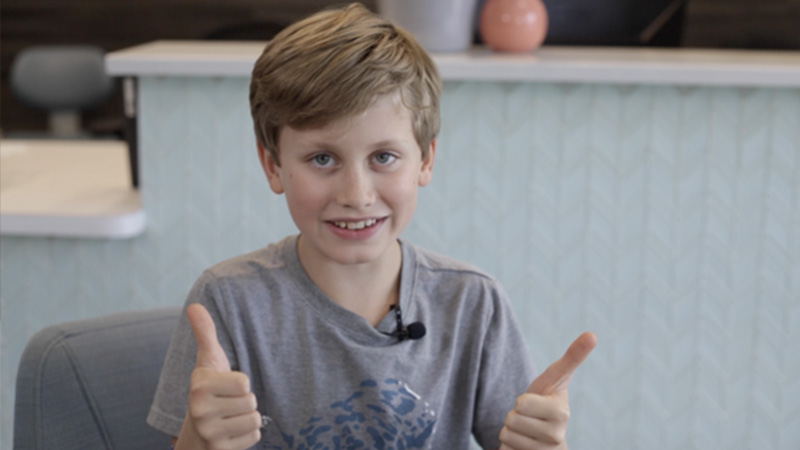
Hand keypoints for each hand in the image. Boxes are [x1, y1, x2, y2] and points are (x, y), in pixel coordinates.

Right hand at [175, 304, 261, 449]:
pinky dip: (248, 435)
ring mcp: (209, 433)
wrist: (196, 434)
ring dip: (247, 418)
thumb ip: (205, 333)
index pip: (244, 383)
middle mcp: (200, 411)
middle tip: (227, 405)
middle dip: (245, 402)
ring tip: (230, 418)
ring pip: (254, 419)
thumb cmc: (208, 391)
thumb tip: (194, 305)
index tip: (225, 388)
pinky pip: (254, 436)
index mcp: (199, 386)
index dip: (240, 384)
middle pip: (251, 401)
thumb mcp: (207, 361)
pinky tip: (231, 433)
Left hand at [498, 332, 597, 449]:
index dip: (522, 401)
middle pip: (511, 421)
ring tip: (526, 431)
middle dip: (514, 416)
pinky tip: (521, 446)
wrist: (546, 437)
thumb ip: (573, 356)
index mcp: (562, 413)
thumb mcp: (557, 377)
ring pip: (505, 437)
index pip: (521, 404)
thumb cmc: (548, 400)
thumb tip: (592, 334)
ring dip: (510, 432)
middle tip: (529, 417)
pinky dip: (507, 448)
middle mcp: (556, 438)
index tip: (536, 402)